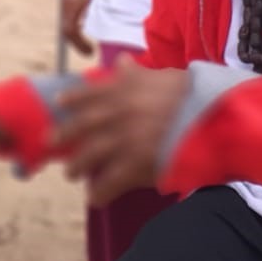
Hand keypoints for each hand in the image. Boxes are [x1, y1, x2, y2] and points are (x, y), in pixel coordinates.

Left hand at [55, 58, 189, 205]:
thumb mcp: (162, 75)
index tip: (59, 103)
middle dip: (64, 135)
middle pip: (81, 126)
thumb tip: (123, 61)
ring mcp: (124, 140)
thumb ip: (137, 73)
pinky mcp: (134, 165)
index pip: (89, 93)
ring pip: (90, 155)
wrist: (210, 119)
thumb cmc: (190, 95)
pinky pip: (110, 182)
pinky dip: (99, 192)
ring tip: (71, 174)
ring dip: (77, 166)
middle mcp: (117, 113)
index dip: (72, 99)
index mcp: (123, 90)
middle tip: (51, 142)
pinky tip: (94, 199)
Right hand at [62, 0, 108, 55]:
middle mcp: (68, 1)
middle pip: (67, 30)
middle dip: (77, 44)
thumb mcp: (105, 2)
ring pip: (67, 25)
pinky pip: (70, 19)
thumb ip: (100, 18)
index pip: (70, 30)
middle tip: (90, 52)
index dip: (79, 44)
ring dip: (76, 37)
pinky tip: (86, 32)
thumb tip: (100, 38)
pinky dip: (76, 29)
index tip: (91, 52)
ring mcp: (68, 0)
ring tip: (88, 45)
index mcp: (74, 3)